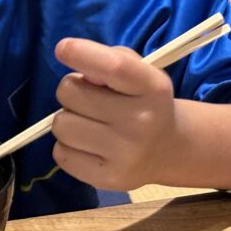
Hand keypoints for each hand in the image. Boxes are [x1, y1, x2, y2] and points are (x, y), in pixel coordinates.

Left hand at [51, 38, 178, 191]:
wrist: (169, 149)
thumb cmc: (143, 100)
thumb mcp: (140, 71)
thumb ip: (111, 60)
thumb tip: (82, 75)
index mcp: (152, 88)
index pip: (114, 66)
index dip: (82, 54)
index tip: (63, 49)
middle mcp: (142, 122)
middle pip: (71, 93)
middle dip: (72, 91)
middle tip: (89, 99)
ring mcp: (126, 155)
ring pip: (61, 125)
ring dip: (68, 119)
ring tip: (89, 122)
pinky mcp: (109, 180)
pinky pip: (60, 154)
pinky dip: (67, 147)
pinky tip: (89, 144)